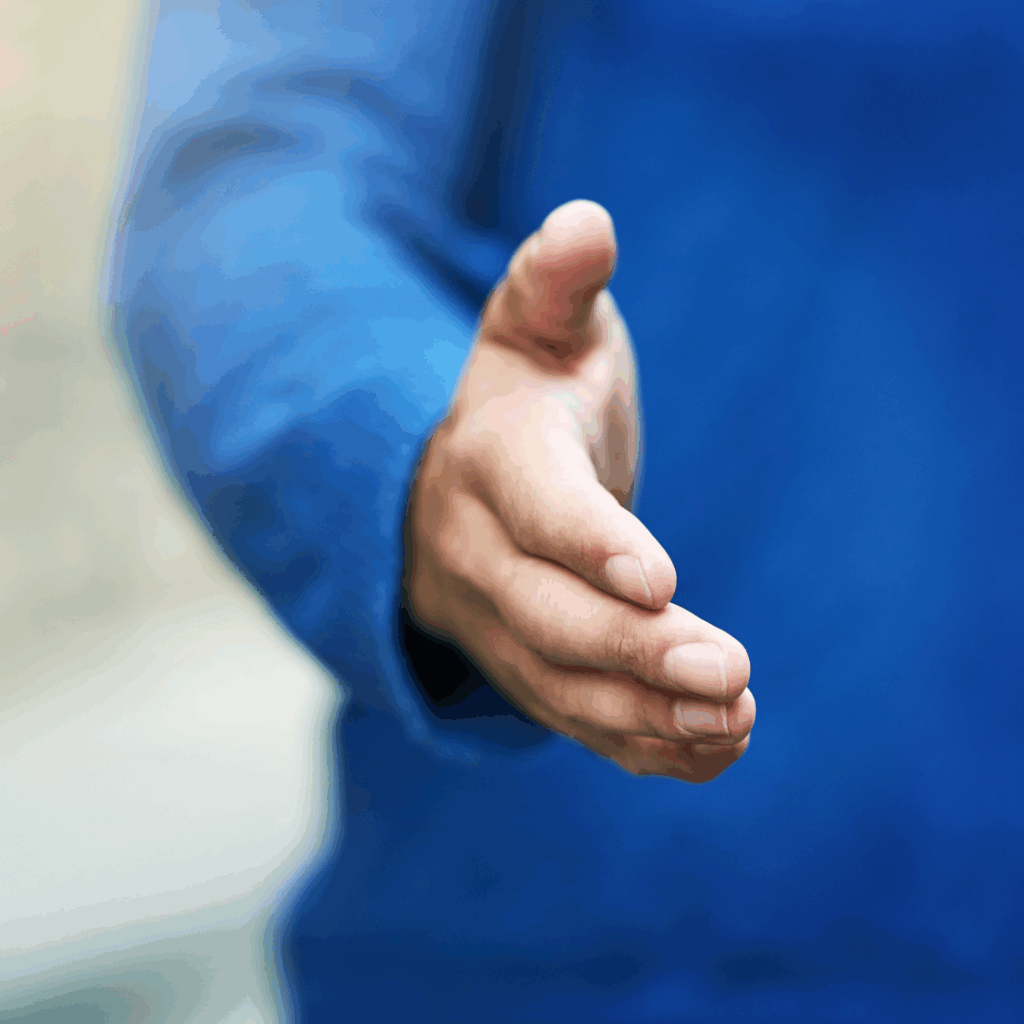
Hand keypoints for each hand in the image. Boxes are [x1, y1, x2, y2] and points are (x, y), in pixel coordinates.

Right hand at [404, 201, 752, 780]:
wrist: (465, 487)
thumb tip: (587, 224)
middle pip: (545, 615)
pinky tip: (714, 747)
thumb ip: (556, 282)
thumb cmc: (526, 396)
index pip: (531, 505)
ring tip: (731, 719)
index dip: (588, 541)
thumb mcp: (533, 325)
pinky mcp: (524, 667)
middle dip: (631, 650)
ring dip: (643, 715)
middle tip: (727, 672)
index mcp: (488, 458)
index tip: (661, 578)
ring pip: (558, 685)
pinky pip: (573, 720)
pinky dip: (639, 745)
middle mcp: (476, 552)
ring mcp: (494, 621)